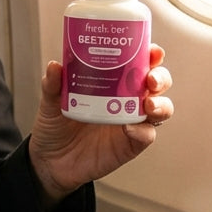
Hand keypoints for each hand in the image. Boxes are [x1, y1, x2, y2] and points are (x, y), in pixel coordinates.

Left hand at [29, 44, 172, 207]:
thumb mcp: (50, 102)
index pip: (138, 62)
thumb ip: (52, 85)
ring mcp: (131, 122)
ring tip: (148, 104)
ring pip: (160, 108)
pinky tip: (130, 129)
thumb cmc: (55, 125)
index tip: (151, 50)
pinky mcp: (130, 144)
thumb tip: (55, 66)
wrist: (50, 161)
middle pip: (157, 83)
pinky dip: (144, 131)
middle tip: (150, 78)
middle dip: (160, 77)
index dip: (150, 54)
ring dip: (161, 104)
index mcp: (113, 81)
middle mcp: (127, 99)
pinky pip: (146, 136)